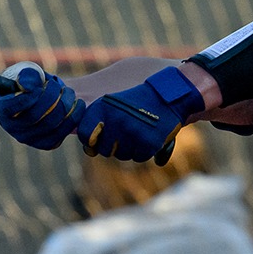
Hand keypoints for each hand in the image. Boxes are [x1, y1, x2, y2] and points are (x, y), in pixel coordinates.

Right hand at [0, 64, 80, 149]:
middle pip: (33, 116)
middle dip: (50, 97)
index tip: (39, 86)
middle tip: (57, 85)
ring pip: (50, 124)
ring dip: (64, 104)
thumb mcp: (28, 73)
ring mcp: (29, 139)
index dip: (27, 96)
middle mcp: (12, 128)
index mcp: (2, 108)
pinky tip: (77, 104)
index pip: (10, 107)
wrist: (47, 97)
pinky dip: (73, 117)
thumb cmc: (34, 82)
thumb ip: (28, 75)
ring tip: (68, 92)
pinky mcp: (47, 144)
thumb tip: (29, 87)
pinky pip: (62, 132)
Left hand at [75, 66, 204, 163]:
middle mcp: (115, 119)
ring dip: (130, 148)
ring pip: (122, 155)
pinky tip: (149, 135)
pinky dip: (144, 151)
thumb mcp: (112, 104)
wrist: (168, 97)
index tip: (101, 136)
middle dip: (115, 146)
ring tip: (139, 131)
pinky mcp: (147, 141)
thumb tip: (89, 151)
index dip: (91, 140)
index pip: (84, 135)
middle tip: (127, 132)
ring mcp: (131, 131)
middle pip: (104, 150)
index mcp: (102, 107)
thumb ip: (96, 124)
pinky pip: (139, 157)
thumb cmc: (136, 103)